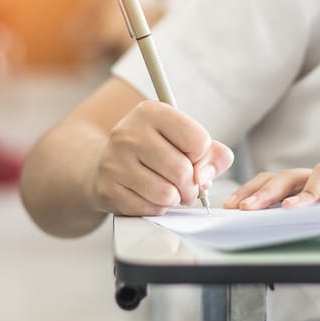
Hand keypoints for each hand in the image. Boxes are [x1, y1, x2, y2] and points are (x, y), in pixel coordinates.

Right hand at [90, 100, 233, 215]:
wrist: (108, 163)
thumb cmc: (153, 150)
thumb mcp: (182, 139)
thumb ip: (211, 153)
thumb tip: (206, 176)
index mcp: (150, 112)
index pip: (198, 140)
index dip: (201, 155)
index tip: (190, 156)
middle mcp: (128, 133)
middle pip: (182, 170)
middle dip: (191, 185)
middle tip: (186, 185)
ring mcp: (114, 161)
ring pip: (166, 193)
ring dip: (175, 198)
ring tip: (169, 190)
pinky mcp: (108, 189)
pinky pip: (149, 208)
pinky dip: (157, 207)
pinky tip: (149, 196)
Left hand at [223, 163, 319, 210]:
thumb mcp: (314, 214)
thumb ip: (288, 215)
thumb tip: (252, 226)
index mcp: (303, 182)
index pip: (270, 179)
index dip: (249, 189)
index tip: (230, 206)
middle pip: (289, 176)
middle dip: (265, 192)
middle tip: (248, 208)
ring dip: (304, 193)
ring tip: (288, 210)